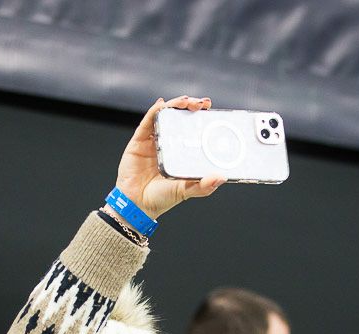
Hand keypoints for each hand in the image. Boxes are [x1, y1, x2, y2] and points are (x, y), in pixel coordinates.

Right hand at [116, 95, 225, 219]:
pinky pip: (147, 122)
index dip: (201, 116)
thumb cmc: (161, 199)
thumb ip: (204, 186)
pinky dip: (154, 111)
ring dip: (175, 105)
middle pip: (180, 117)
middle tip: (201, 104)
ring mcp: (153, 141)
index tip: (210, 109)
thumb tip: (221, 177)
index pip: (192, 128)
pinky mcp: (138, 142)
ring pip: (164, 116)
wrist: (137, 206)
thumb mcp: (187, 190)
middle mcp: (168, 143)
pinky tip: (162, 104)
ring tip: (186, 102)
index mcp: (181, 152)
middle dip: (191, 106)